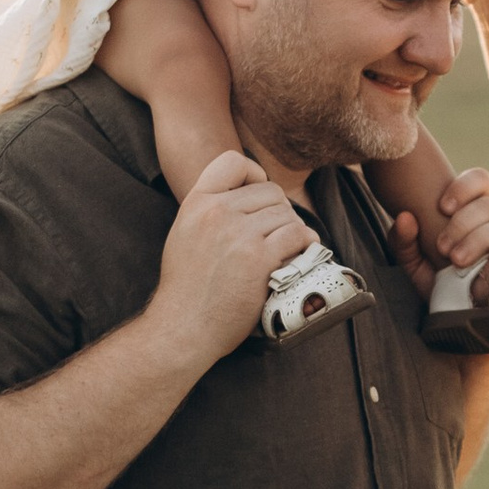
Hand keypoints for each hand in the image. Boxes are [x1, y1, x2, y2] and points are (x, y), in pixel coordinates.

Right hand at [149, 151, 311, 361]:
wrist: (184, 327)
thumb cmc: (187, 288)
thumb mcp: (185, 234)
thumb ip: (210, 210)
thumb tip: (247, 196)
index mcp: (196, 203)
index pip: (233, 161)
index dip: (254, 173)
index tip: (259, 196)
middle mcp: (217, 212)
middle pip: (269, 191)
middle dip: (279, 212)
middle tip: (276, 236)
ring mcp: (239, 233)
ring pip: (286, 214)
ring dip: (294, 231)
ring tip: (286, 250)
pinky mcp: (259, 258)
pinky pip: (297, 235)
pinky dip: (305, 244)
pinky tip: (300, 254)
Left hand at [385, 165, 488, 298]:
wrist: (463, 317)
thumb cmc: (441, 284)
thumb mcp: (415, 265)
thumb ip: (404, 242)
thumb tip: (403, 217)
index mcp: (475, 210)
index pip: (479, 180)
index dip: (463, 188)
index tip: (442, 208)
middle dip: (463, 224)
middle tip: (444, 248)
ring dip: (479, 239)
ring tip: (459, 261)